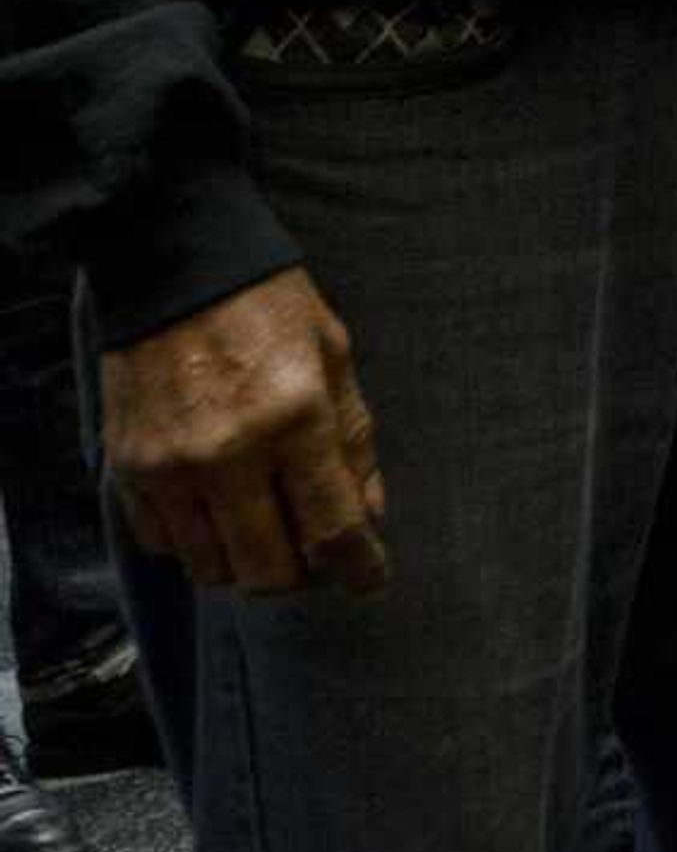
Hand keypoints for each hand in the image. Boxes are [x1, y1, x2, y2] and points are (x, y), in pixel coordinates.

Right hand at [100, 268, 388, 600]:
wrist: (177, 269)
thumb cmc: (271, 308)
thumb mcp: (336, 358)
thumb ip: (354, 440)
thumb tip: (369, 513)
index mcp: (295, 420)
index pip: (332, 528)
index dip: (359, 569)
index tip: (371, 582)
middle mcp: (229, 455)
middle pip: (268, 570)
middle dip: (301, 577)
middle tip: (316, 557)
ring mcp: (172, 468)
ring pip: (212, 568)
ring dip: (247, 566)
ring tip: (269, 536)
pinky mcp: (129, 469)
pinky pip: (165, 543)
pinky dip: (197, 545)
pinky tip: (219, 516)